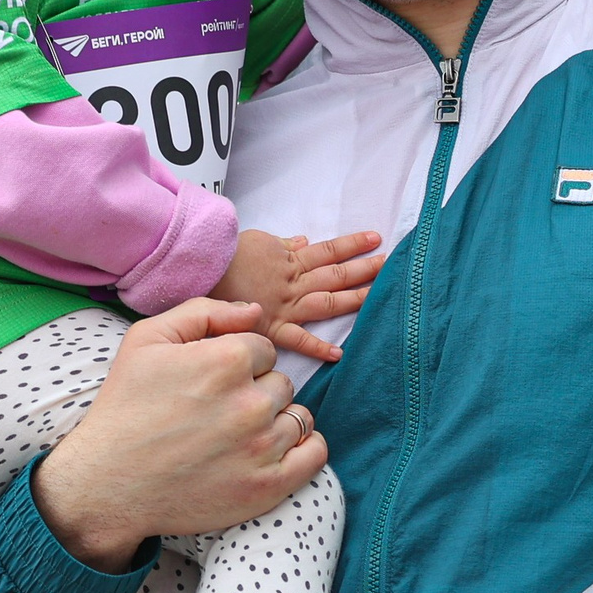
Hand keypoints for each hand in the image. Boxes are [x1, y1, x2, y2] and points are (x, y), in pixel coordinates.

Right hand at [33, 298, 324, 570]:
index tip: (210, 383)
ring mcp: (263, 447)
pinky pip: (315, 453)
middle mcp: (251, 402)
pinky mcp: (269, 486)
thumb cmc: (125, 407)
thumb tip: (255, 311)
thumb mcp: (146, 340)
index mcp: (226, 360)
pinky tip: (272, 451)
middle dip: (255, 392)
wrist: (109, 483)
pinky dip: (303, 449)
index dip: (237, 362)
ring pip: (299, 416)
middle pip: (281, 383)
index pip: (262, 348)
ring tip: (236, 436)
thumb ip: (204, 312)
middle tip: (217, 412)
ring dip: (275, 422)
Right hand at [213, 229, 383, 362]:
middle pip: (336, 274)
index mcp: (290, 259)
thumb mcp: (256, 239)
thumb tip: (304, 241)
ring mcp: (285, 307)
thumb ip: (283, 243)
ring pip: (327, 302)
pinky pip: (298, 339)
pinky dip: (317, 347)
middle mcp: (293, 283)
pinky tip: (339, 354)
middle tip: (392, 265)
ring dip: (355, 299)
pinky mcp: (271, 328)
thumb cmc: (224, 255)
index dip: (354, 244)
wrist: (200, 270)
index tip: (376, 239)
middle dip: (366, 269)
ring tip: (380, 297)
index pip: (329, 250)